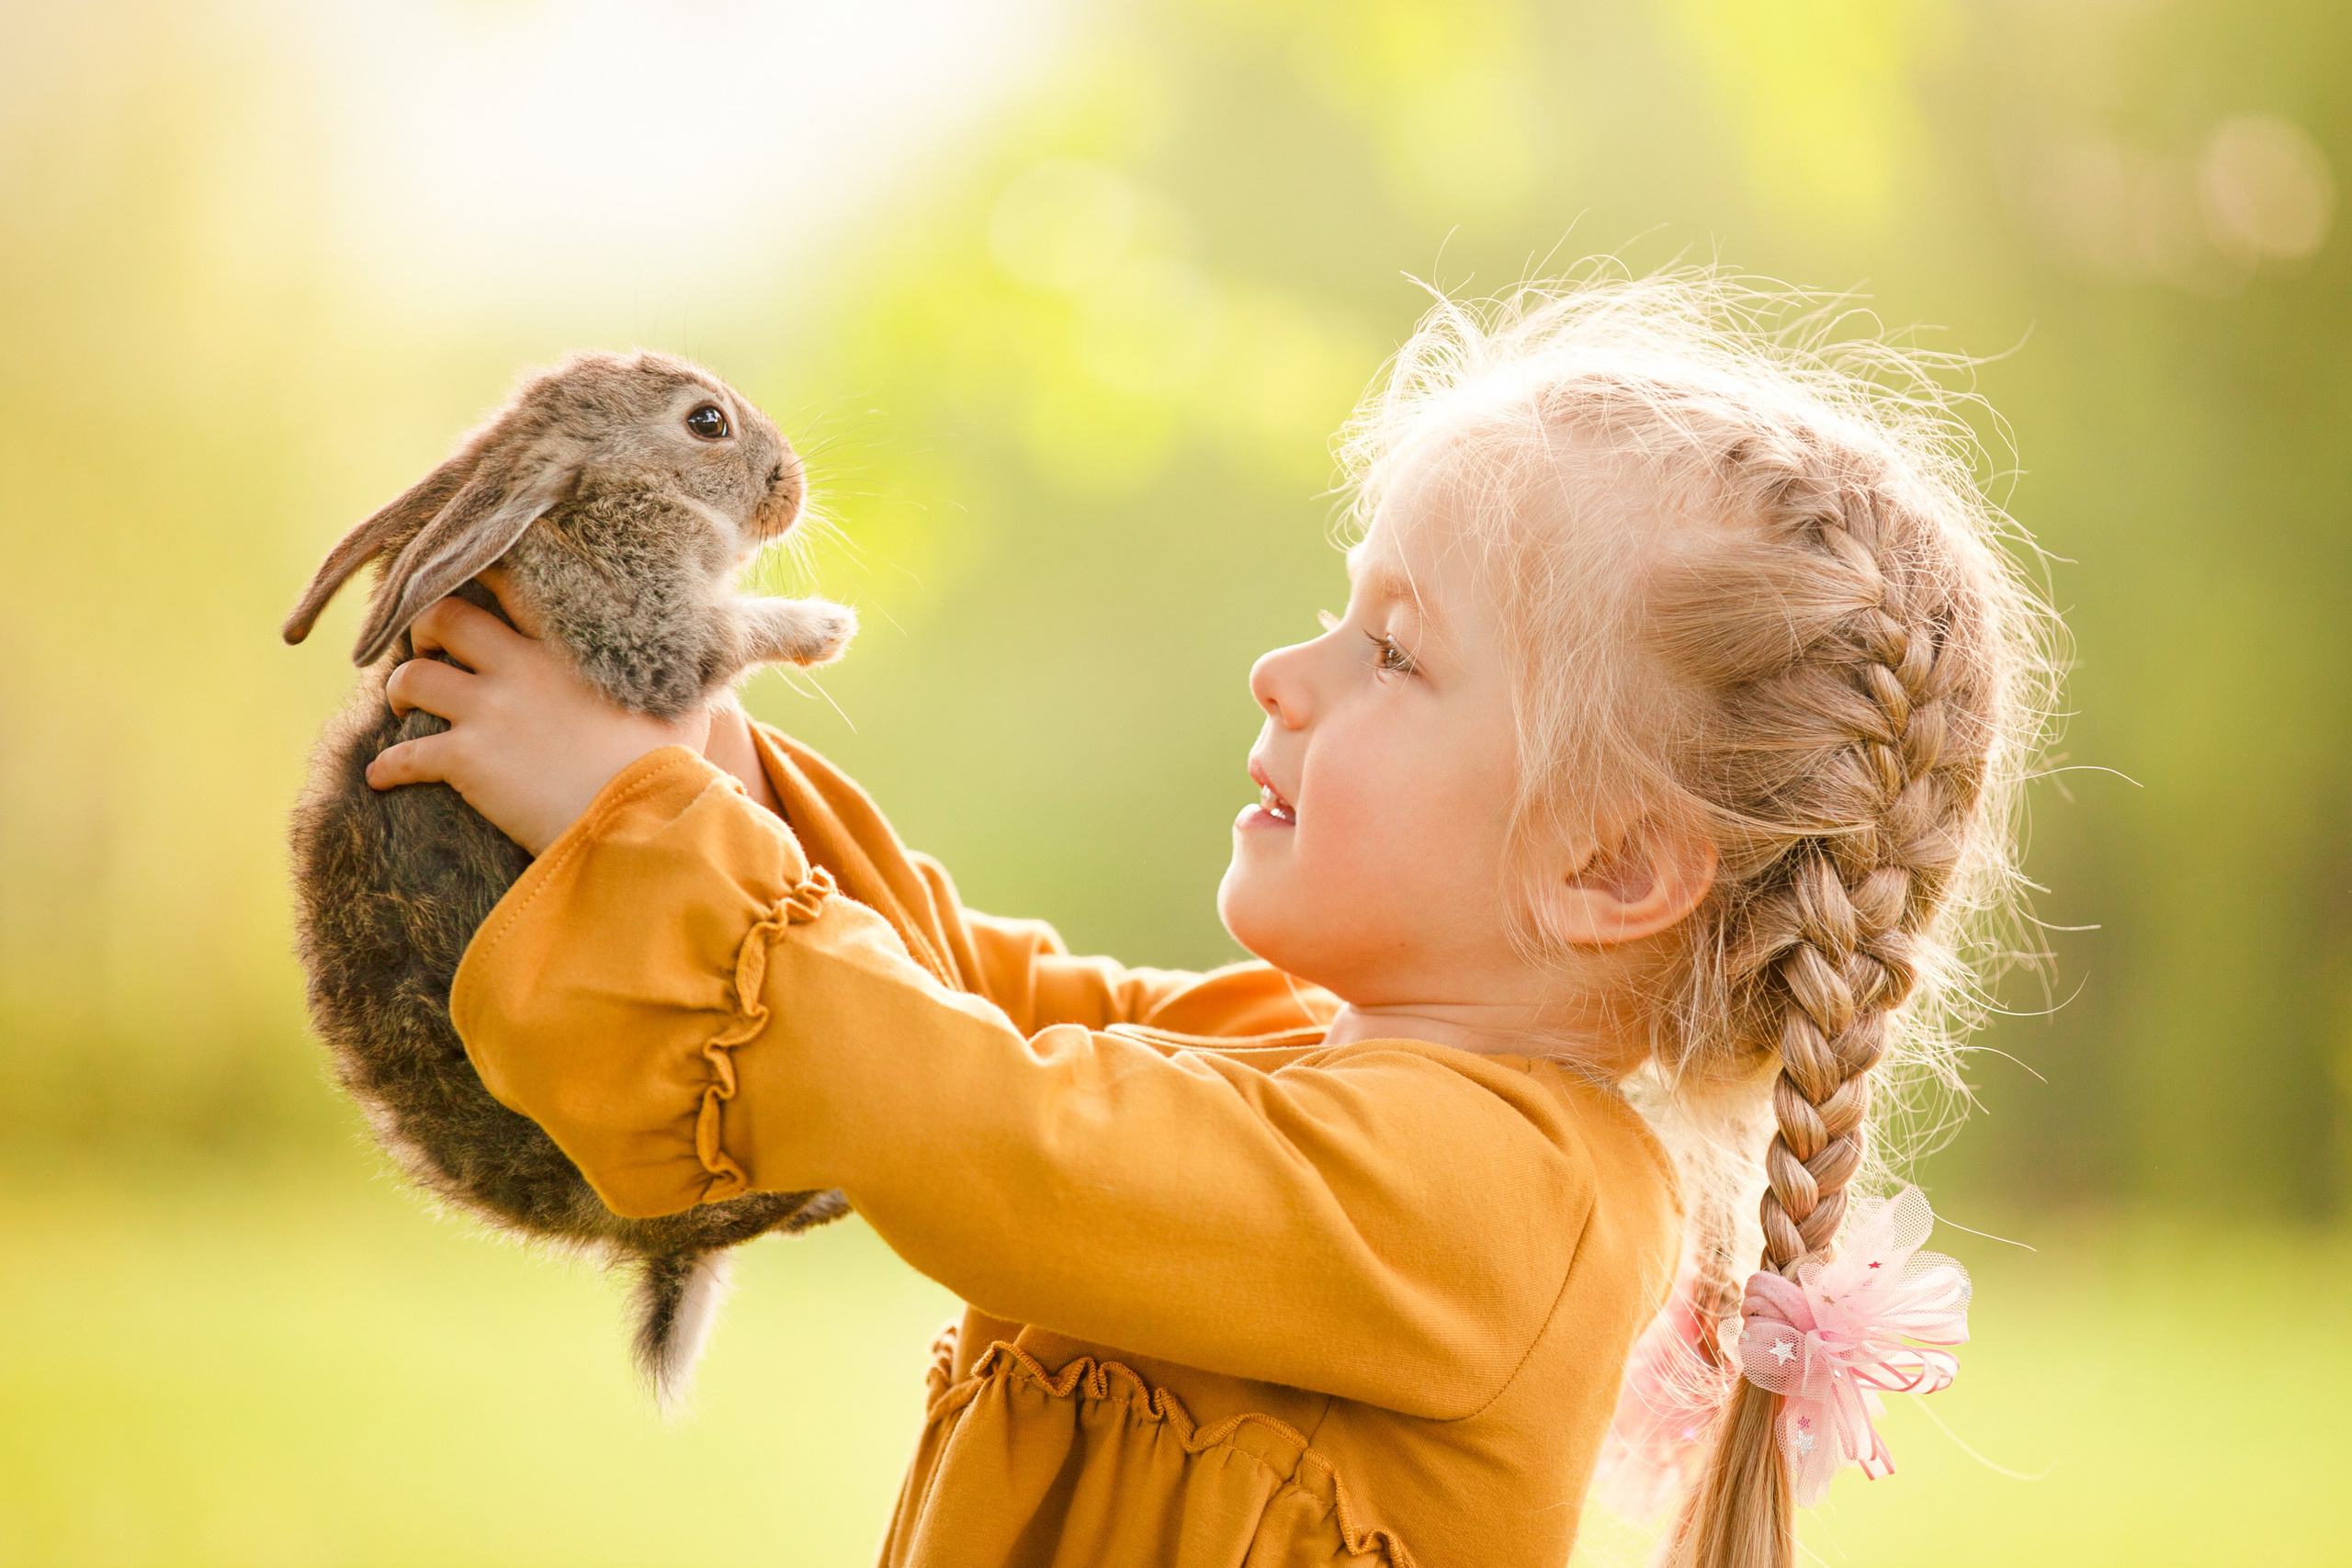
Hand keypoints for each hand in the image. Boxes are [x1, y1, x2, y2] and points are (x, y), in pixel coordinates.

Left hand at [365, 587, 709, 854]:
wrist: (642, 819)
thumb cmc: (671, 766)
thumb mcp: (685, 705)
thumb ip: (680, 673)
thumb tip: (709, 655)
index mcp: (568, 647)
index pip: (511, 584)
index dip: (482, 579)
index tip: (474, 589)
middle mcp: (520, 668)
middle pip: (443, 618)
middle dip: (425, 628)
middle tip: (429, 648)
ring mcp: (489, 712)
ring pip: (413, 679)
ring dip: (402, 691)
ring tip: (407, 708)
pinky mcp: (466, 761)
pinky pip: (405, 756)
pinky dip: (388, 768)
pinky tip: (381, 778)